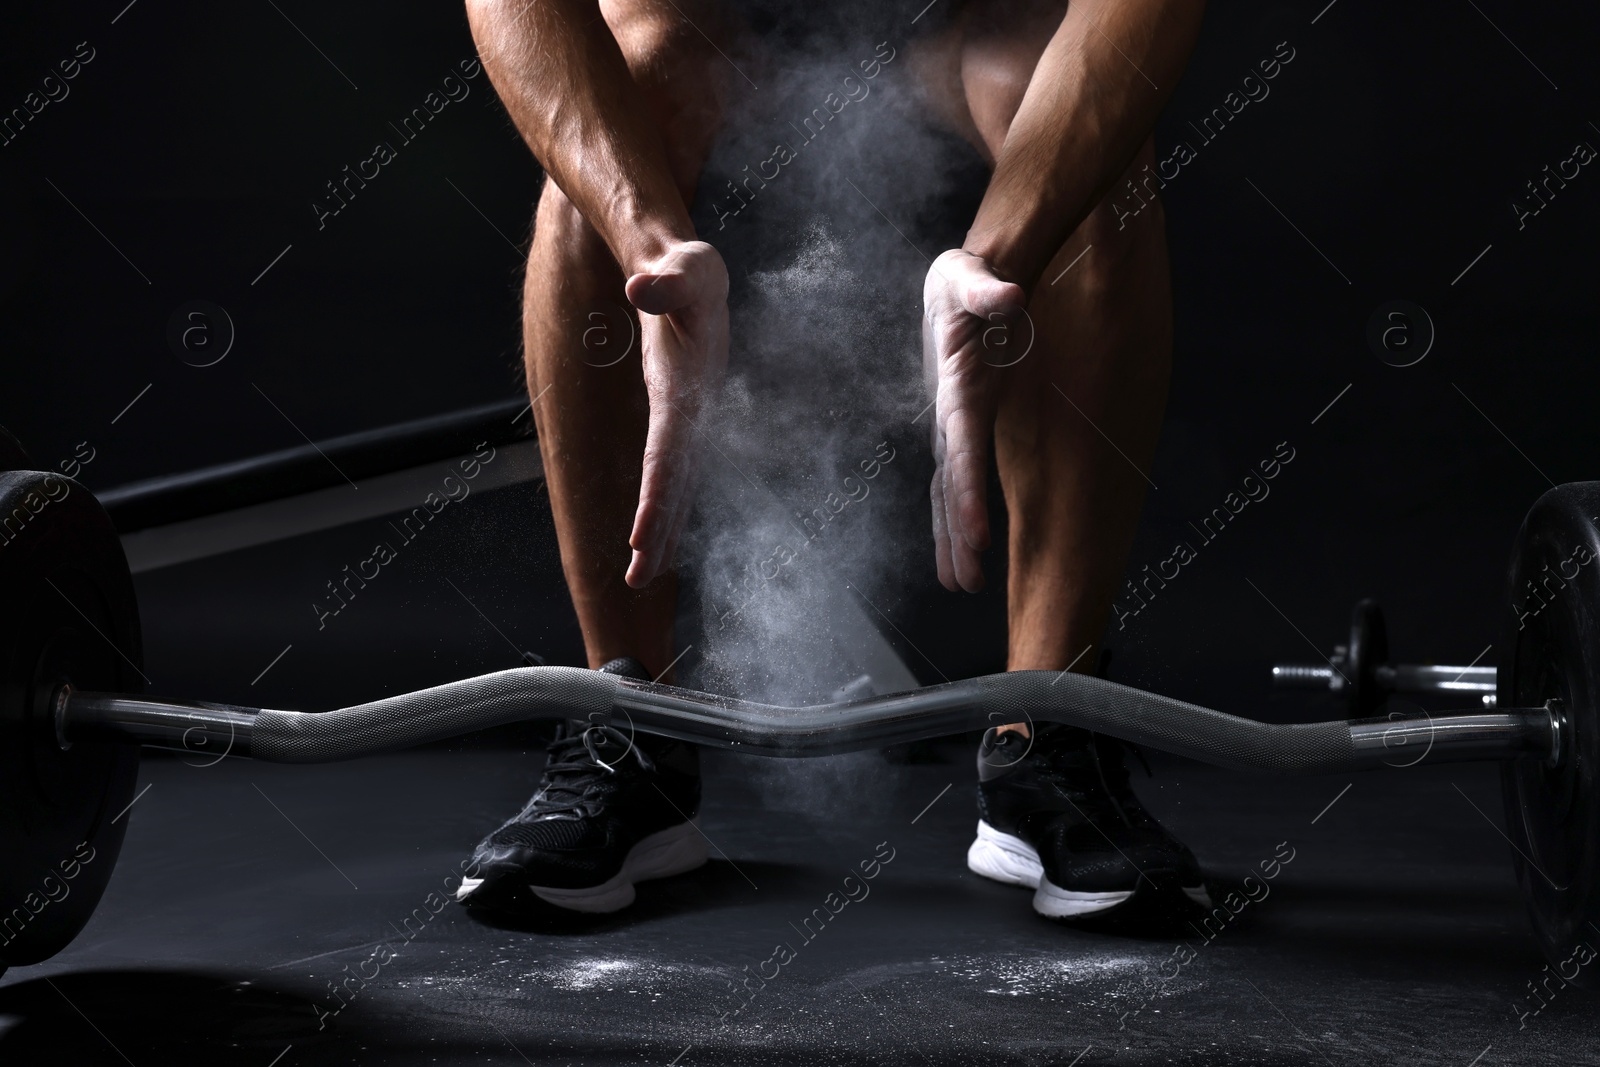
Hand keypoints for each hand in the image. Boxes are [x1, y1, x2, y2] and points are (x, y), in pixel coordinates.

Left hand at [621, 241, 729, 587]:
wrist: (692, 272)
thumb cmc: (687, 268)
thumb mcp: (684, 265)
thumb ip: (666, 278)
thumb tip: (639, 287)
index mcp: (690, 387)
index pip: (670, 450)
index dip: (658, 493)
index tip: (643, 536)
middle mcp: (693, 411)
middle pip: (676, 480)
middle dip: (660, 530)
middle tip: (637, 579)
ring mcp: (687, 419)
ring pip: (675, 484)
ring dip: (662, 529)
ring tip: (639, 576)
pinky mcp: (676, 420)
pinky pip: (670, 472)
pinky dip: (663, 505)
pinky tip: (652, 538)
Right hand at [922, 249, 1027, 592]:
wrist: (956, 282)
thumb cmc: (966, 279)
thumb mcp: (969, 274)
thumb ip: (987, 289)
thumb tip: (1011, 297)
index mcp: (956, 389)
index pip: (962, 448)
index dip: (968, 490)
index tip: (977, 532)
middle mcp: (949, 415)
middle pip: (950, 484)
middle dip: (955, 534)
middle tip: (966, 582)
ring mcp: (953, 426)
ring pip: (948, 491)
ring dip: (952, 538)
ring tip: (963, 585)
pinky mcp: (962, 427)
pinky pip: (955, 480)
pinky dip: (956, 518)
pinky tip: (964, 553)